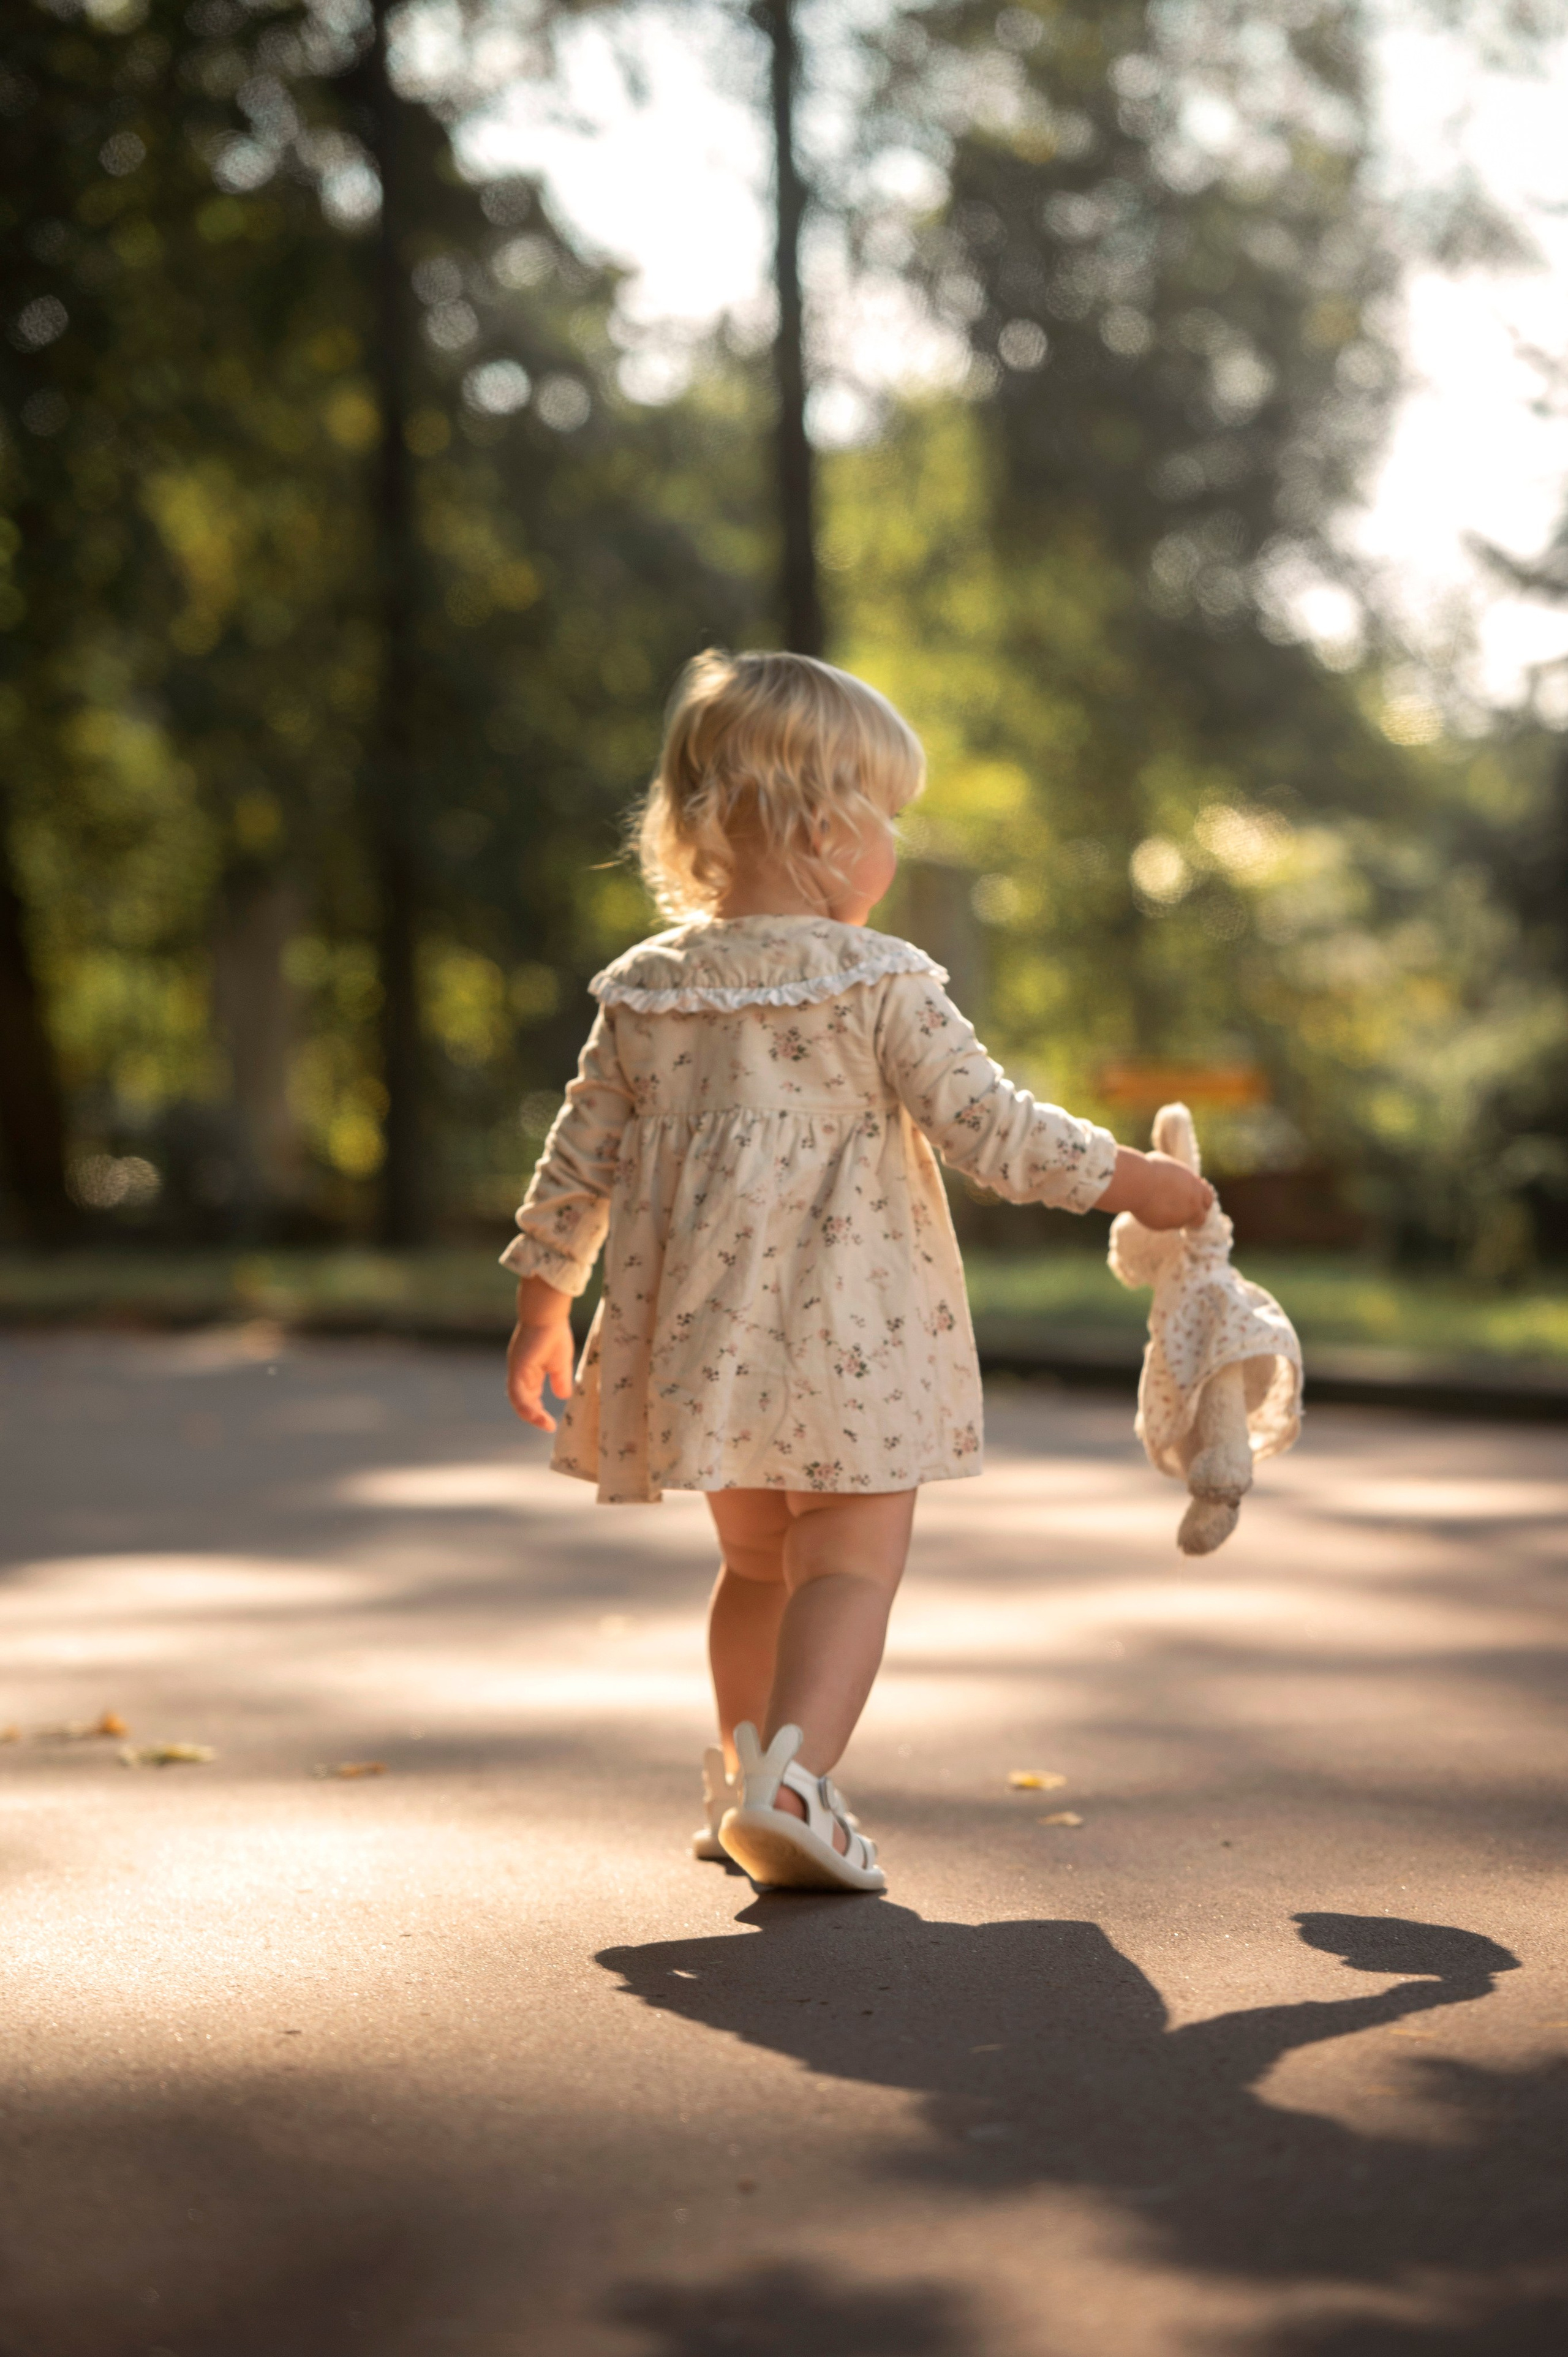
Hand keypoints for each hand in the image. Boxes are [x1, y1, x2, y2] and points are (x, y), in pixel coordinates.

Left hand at [506, 1276, 575, 1430]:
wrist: (548, 1314)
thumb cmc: (554, 1333)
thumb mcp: (561, 1364)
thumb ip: (560, 1380)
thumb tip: (563, 1397)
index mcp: (529, 1372)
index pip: (530, 1397)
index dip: (538, 1412)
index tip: (551, 1424)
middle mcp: (520, 1373)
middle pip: (522, 1402)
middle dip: (534, 1416)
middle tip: (548, 1426)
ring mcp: (516, 1370)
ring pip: (518, 1400)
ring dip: (530, 1414)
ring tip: (544, 1424)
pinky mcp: (517, 1368)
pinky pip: (517, 1392)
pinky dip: (525, 1405)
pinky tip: (537, 1414)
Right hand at [1098, 1146, 1214, 1230]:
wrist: (1136, 1182)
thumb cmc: (1149, 1169)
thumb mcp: (1169, 1166)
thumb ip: (1178, 1177)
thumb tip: (1175, 1178)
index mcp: (1196, 1187)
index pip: (1208, 1199)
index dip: (1200, 1201)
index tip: (1191, 1199)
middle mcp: (1192, 1204)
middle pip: (1201, 1218)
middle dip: (1193, 1216)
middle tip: (1180, 1211)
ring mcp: (1180, 1217)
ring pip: (1181, 1223)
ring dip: (1174, 1218)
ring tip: (1159, 1206)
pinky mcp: (1165, 1226)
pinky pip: (1165, 1225)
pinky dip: (1159, 1220)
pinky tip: (1149, 1209)